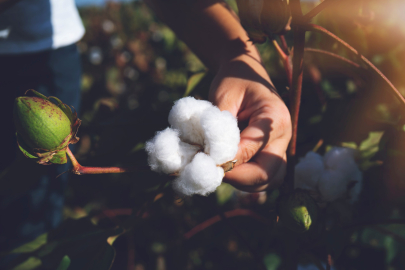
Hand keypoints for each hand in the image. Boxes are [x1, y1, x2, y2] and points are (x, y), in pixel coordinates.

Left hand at [209, 53, 291, 191]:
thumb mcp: (224, 96)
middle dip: (238, 178)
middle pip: (268, 173)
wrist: (245, 73)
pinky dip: (245, 180)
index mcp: (275, 118)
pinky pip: (264, 177)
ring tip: (219, 170)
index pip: (252, 149)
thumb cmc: (234, 80)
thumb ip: (220, 126)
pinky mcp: (272, 154)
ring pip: (268, 180)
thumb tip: (211, 156)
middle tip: (212, 172)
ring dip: (242, 182)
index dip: (228, 160)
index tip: (205, 161)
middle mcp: (283, 137)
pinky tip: (226, 170)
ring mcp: (280, 147)